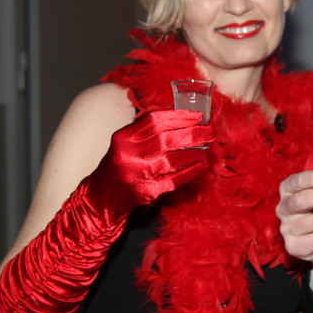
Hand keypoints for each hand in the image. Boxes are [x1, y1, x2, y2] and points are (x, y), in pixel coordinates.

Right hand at [87, 109, 214, 212]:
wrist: (101, 196)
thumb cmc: (120, 164)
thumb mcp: (126, 142)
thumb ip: (147, 130)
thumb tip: (182, 119)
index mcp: (124, 138)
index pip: (155, 121)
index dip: (179, 116)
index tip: (198, 116)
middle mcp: (129, 155)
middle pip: (167, 140)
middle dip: (193, 134)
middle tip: (211, 132)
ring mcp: (137, 175)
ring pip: (173, 161)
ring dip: (194, 154)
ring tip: (206, 149)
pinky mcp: (146, 192)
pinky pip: (174, 180)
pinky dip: (190, 172)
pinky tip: (201, 166)